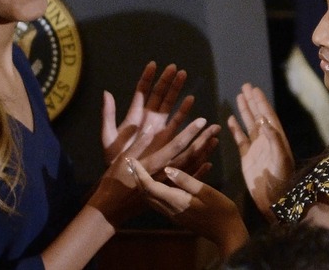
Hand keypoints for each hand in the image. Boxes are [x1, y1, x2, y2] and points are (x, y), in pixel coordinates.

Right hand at [88, 117, 220, 227]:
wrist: (112, 208)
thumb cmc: (114, 180)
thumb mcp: (119, 159)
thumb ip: (137, 144)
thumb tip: (150, 127)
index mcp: (152, 164)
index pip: (176, 146)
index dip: (189, 133)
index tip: (201, 120)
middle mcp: (164, 175)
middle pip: (188, 156)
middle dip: (202, 141)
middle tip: (215, 128)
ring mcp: (168, 185)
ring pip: (191, 168)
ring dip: (204, 153)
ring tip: (215, 140)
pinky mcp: (168, 192)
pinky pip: (187, 183)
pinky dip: (199, 172)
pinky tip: (209, 163)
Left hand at [101, 62, 194, 164]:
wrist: (125, 178)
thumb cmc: (115, 158)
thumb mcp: (108, 137)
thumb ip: (108, 115)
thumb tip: (106, 92)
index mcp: (134, 115)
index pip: (142, 91)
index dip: (147, 77)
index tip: (153, 64)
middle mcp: (149, 118)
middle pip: (159, 94)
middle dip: (167, 80)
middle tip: (175, 67)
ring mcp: (159, 127)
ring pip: (169, 104)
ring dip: (177, 90)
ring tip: (184, 75)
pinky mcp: (167, 138)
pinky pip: (177, 121)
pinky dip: (183, 110)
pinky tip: (190, 100)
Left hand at [128, 158, 248, 257]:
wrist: (227, 233)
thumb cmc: (221, 210)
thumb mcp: (206, 191)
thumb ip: (185, 180)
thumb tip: (167, 170)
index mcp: (176, 201)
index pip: (150, 186)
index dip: (139, 173)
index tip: (132, 160)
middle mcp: (170, 209)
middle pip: (145, 194)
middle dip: (136, 178)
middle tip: (131, 162)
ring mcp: (173, 215)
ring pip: (150, 199)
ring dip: (143, 185)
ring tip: (139, 170)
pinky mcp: (177, 216)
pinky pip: (158, 203)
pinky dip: (152, 191)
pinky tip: (156, 182)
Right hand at [228, 83, 294, 221]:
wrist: (274, 201)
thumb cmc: (282, 181)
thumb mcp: (281, 160)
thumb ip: (275, 141)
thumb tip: (265, 122)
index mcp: (276, 139)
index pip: (267, 116)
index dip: (261, 102)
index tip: (254, 89)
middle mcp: (267, 141)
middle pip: (258, 116)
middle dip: (252, 101)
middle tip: (245, 86)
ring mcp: (256, 149)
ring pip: (249, 125)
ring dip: (244, 111)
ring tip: (239, 97)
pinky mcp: (247, 158)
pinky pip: (240, 140)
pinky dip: (236, 129)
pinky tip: (230, 119)